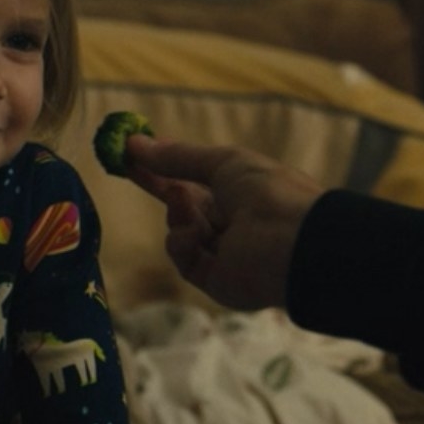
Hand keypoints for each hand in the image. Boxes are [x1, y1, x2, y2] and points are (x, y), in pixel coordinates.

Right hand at [125, 135, 323, 310]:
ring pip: (179, 231)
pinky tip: (197, 235)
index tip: (132, 156)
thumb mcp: (222, 162)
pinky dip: (184, 242)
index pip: (193, 182)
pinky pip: (183, 258)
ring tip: (188, 206)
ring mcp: (223, 255)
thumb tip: (133, 142)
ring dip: (179, 215)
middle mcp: (232, 226)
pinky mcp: (214, 281)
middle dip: (163, 190)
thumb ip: (177, 157)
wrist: (292, 241)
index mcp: (241, 195)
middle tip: (131, 168)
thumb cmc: (266, 191)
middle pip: (183, 208)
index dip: (164, 171)